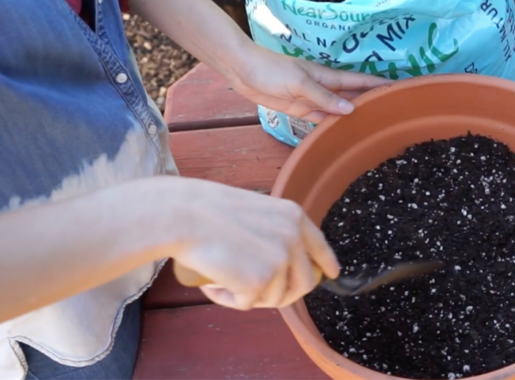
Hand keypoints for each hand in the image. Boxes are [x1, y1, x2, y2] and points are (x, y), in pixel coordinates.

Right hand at [131, 177, 340, 308]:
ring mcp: (279, 260)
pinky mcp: (259, 282)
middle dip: (284, 293)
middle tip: (257, 292)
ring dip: (250, 295)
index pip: (319, 246)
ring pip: (275, 297)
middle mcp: (293, 237)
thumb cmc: (206, 211)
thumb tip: (284, 264)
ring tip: (223, 278)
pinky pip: (248, 304)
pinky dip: (229, 299)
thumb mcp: (255, 210)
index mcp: (293, 216)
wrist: (182, 216)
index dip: (326, 263)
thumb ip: (275, 232)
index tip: (332, 274)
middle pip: (304, 282)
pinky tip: (214, 283)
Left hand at [227, 42, 389, 122]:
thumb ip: (324, 97)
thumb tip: (351, 109)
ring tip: (374, 126)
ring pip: (340, 109)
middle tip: (394, 114)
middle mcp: (325, 88)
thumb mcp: (299, 83)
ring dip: (354, 115)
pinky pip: (323, 118)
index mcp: (328, 77)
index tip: (401, 89)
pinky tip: (345, 132)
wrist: (242, 70)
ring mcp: (313, 100)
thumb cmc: (271, 70)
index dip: (380, 84)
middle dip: (372, 101)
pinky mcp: (301, 110)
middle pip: (354, 96)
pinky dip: (334, 124)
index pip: (360, 81)